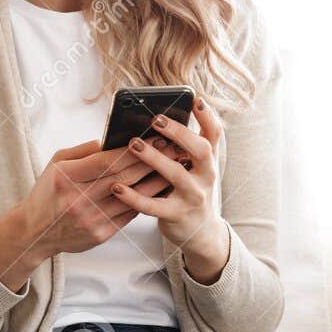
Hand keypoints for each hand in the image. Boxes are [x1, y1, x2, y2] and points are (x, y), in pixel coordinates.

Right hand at [18, 138, 181, 256]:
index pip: (106, 161)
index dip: (132, 149)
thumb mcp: (57, 163)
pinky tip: (161, 188)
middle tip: (173, 147)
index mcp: (66, 178)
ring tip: (175, 166)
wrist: (35, 232)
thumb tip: (113, 139)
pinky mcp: (100, 234)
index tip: (153, 137)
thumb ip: (84, 150)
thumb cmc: (48, 192)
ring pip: (132, 197)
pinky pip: (130, 214)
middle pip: (123, 177)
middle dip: (151, 160)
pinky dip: (147, 199)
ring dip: (157, 180)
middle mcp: (78, 200)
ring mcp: (91, 219)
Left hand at [107, 97, 229, 276]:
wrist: (201, 232)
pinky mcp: (176, 215)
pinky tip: (117, 187)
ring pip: (176, 174)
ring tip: (133, 144)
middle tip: (156, 119)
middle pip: (201, 150)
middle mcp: (206, 177)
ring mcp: (193, 197)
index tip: (195, 99)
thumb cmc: (190, 191)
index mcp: (209, 161)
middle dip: (179, 133)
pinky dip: (134, 196)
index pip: (214, 134)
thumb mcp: (195, 168)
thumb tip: (156, 121)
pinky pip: (153, 205)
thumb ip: (184, 148)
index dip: (207, 116)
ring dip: (154, 158)